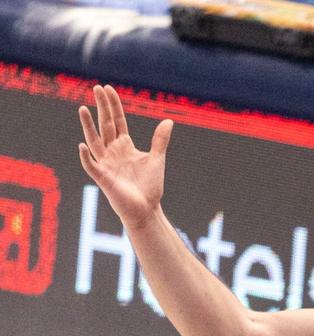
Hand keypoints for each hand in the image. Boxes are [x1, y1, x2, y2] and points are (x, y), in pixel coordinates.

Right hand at [78, 84, 172, 227]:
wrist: (147, 209)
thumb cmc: (150, 186)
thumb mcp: (157, 159)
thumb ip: (160, 140)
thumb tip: (168, 121)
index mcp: (124, 146)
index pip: (117, 121)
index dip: (113, 105)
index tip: (108, 88)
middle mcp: (112, 152)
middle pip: (105, 125)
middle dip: (101, 107)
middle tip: (96, 87)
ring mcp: (106, 163)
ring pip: (94, 140)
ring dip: (88, 125)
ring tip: (83, 108)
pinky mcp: (103, 178)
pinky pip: (92, 165)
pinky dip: (86, 156)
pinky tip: (83, 145)